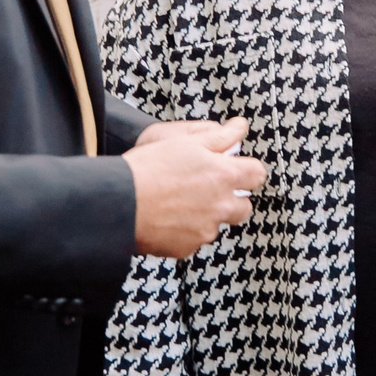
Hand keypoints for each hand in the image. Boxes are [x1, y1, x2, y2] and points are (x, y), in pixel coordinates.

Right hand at [125, 116, 265, 258]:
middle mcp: (220, 206)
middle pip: (244, 207)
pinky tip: (165, 218)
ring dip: (206, 216)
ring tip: (178, 203)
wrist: (118, 202)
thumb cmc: (149, 168)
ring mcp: (205, 230)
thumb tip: (239, 127)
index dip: (249, 171)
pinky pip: (194, 240)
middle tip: (207, 189)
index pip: (257, 175)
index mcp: (223, 176)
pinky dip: (185, 231)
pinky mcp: (187, 248)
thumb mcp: (185, 141)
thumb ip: (219, 136)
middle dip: (232, 199)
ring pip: (216, 224)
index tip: (238, 169)